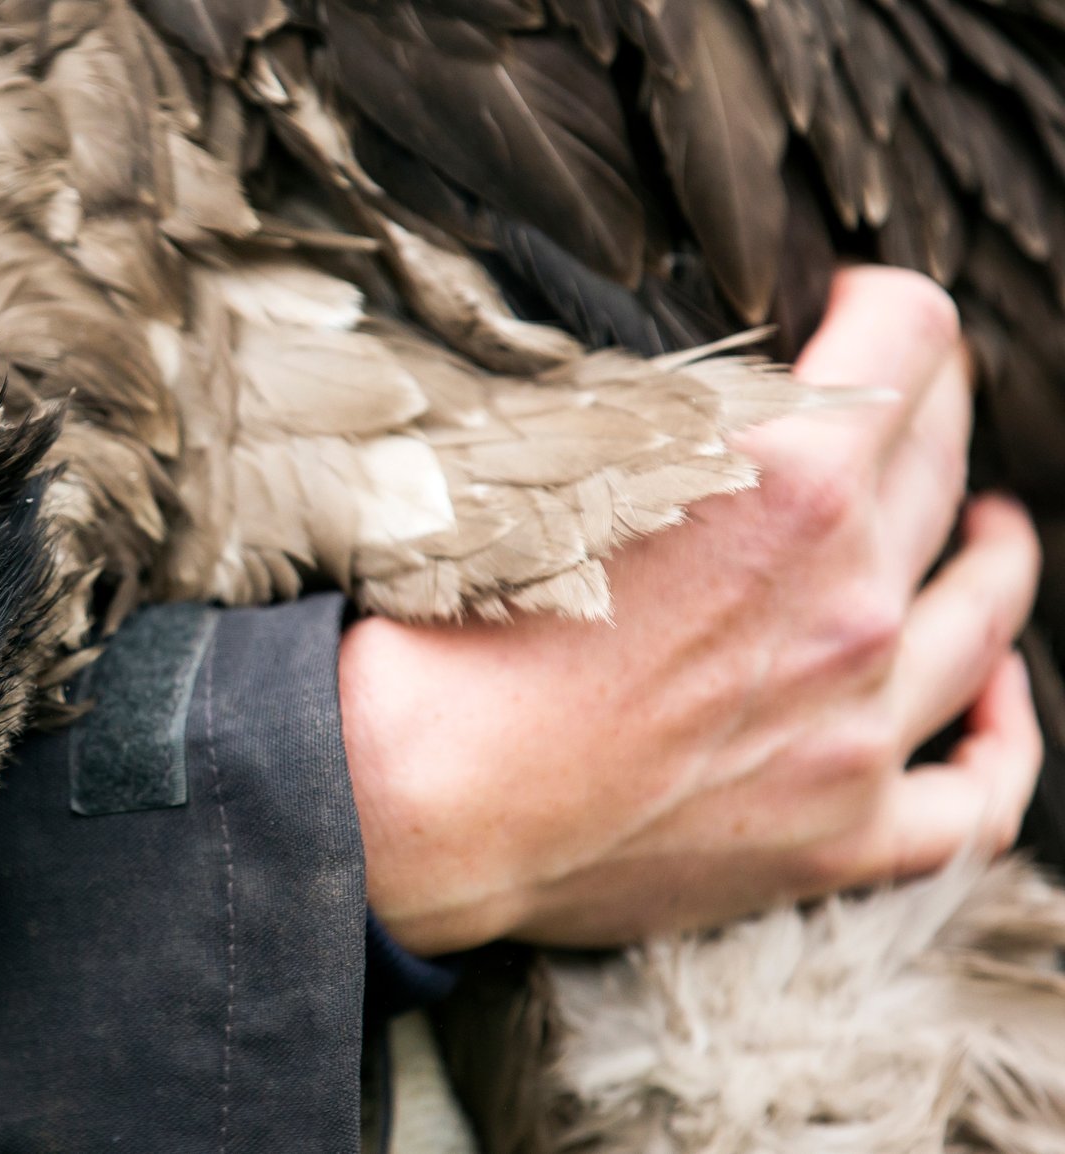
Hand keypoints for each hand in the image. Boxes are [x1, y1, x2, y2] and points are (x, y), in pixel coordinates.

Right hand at [342, 266, 1043, 955]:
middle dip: (930, 408)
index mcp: (788, 485)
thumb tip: (716, 374)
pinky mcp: (843, 831)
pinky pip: (977, 794)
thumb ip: (667, 408)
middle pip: (946, 461)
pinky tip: (995, 697)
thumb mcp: (551, 460)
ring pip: (987, 615)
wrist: (416, 797)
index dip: (883, 298)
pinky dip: (1001, 741)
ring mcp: (861, 724)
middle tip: (901, 402)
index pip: (911, 333)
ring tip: (988, 533)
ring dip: (993, 555)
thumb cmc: (454, 623)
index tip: (847, 306)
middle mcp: (852, 597)